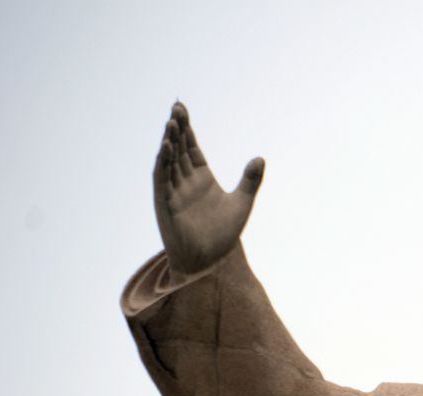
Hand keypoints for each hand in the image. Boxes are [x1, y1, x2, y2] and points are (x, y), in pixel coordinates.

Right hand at [154, 102, 263, 276]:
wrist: (209, 261)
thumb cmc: (223, 235)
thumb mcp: (242, 204)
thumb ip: (250, 181)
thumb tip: (260, 158)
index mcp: (201, 178)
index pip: (191, 147)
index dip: (187, 129)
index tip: (182, 108)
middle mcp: (185, 181)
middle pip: (179, 149)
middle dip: (176, 128)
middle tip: (176, 106)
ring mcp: (173, 191)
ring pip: (168, 161)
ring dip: (168, 142)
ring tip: (171, 122)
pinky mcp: (165, 203)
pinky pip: (162, 179)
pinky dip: (163, 163)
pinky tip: (165, 147)